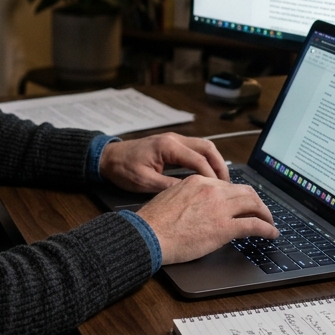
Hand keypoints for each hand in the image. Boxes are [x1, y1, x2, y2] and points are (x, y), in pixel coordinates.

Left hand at [99, 132, 227, 192]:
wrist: (107, 158)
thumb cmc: (122, 168)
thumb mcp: (144, 182)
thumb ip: (168, 187)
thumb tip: (190, 194)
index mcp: (167, 146)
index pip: (198, 160)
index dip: (211, 176)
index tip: (220, 190)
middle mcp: (174, 139)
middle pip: (207, 148)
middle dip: (220, 166)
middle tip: (226, 185)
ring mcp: (174, 140)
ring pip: (204, 146)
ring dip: (214, 162)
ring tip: (220, 181)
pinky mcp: (171, 145)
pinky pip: (195, 150)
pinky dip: (205, 161)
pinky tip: (208, 175)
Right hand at [136, 176, 279, 263]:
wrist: (149, 234)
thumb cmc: (154, 222)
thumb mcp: (172, 197)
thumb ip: (189, 196)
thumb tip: (200, 206)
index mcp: (198, 181)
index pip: (227, 185)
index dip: (238, 195)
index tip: (242, 203)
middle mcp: (212, 190)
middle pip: (245, 191)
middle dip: (256, 202)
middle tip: (261, 211)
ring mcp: (220, 207)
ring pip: (254, 204)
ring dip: (265, 213)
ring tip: (269, 222)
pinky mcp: (225, 227)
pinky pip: (254, 224)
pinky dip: (267, 228)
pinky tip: (272, 233)